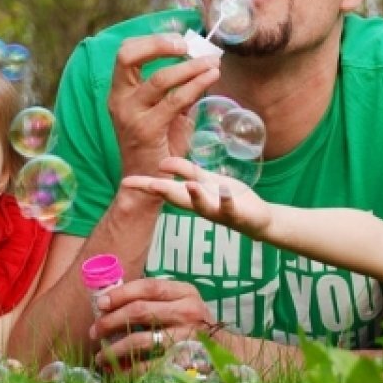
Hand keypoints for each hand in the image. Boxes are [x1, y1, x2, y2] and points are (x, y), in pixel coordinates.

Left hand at [88, 277, 215, 372]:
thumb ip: (156, 298)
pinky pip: (149, 367)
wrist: (226, 352)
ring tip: (100, 355)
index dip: (121, 293)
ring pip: (140, 340)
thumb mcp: (183, 302)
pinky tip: (117, 371)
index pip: (148, 287)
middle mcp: (188, 312)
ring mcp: (186, 338)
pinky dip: (128, 369)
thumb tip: (110, 302)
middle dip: (110, 321)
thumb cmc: (194, 325)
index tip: (101, 303)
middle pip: (140, 312)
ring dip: (114, 349)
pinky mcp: (183, 363)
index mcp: (185, 292)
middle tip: (95, 331)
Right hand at [108, 34, 220, 176]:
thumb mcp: (166, 113)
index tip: (179, 40)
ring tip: (213, 62)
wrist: (148, 183)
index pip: (126, 52)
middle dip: (160, 43)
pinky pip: (175, 100)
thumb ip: (178, 90)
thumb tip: (202, 64)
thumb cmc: (159, 147)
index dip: (151, 40)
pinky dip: (196, 84)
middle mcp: (119, 100)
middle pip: (128, 55)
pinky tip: (212, 77)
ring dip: (190, 66)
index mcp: (120, 92)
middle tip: (188, 45)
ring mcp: (130, 115)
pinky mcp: (146, 130)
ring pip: (159, 78)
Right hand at [121, 156, 272, 239]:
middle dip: (163, 191)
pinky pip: (230, 207)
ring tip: (189, 184)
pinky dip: (225, 199)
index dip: (145, 185)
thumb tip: (161, 162)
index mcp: (192, 195)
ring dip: (195, 196)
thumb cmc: (227, 198)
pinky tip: (223, 189)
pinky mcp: (237, 214)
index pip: (164, 189)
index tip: (125, 182)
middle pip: (178, 199)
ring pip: (203, 206)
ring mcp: (218, 211)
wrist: (258, 219)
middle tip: (148, 184)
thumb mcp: (205, 180)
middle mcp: (201, 206)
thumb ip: (185, 170)